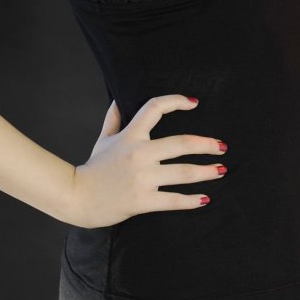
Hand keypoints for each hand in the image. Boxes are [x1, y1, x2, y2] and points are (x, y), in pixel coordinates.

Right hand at [69, 94, 226, 227]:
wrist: (77, 196)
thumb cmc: (93, 167)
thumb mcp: (103, 139)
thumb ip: (113, 118)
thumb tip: (118, 98)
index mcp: (131, 135)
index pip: (155, 108)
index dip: (176, 101)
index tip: (194, 103)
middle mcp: (139, 153)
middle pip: (181, 143)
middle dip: (206, 144)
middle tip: (222, 147)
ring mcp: (142, 178)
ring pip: (183, 173)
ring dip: (206, 172)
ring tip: (221, 170)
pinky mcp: (142, 200)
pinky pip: (172, 200)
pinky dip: (191, 201)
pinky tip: (204, 199)